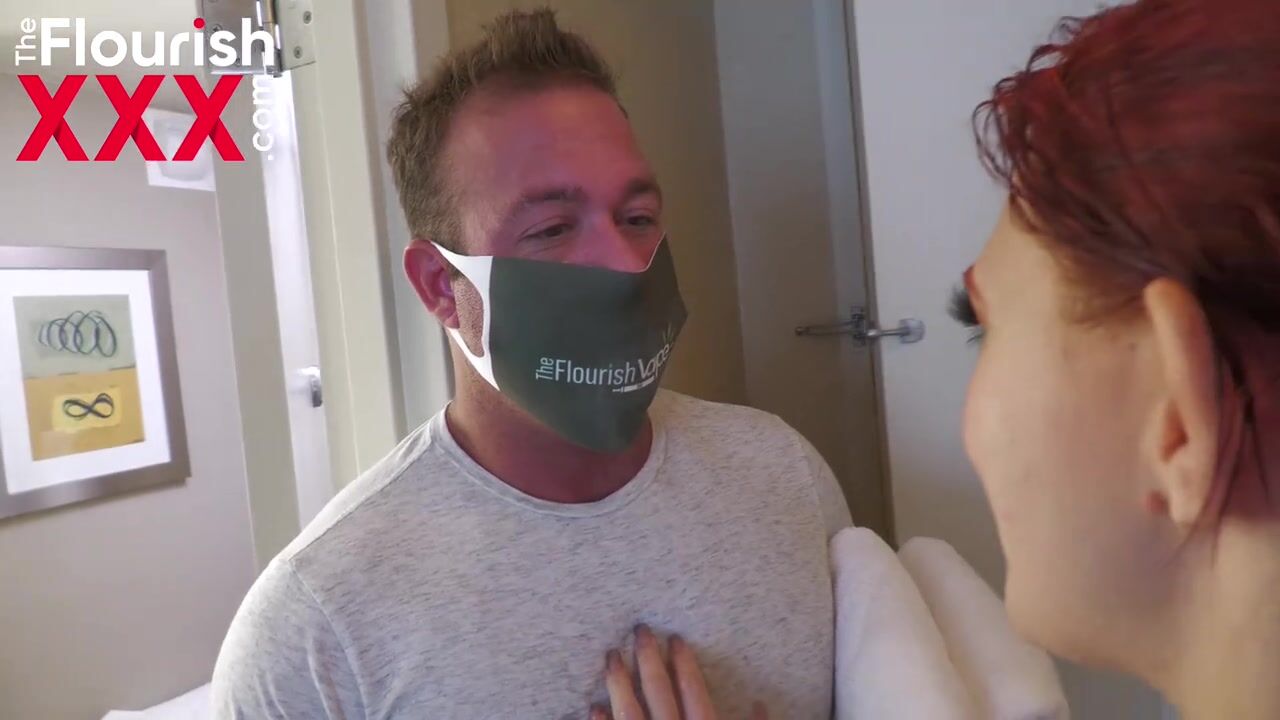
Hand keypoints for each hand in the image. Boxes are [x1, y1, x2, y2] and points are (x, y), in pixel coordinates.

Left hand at [590, 625, 767, 719]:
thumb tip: (760, 704)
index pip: (693, 691)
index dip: (684, 663)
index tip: (675, 638)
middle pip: (658, 692)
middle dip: (648, 658)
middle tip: (640, 631)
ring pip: (629, 711)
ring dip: (618, 683)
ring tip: (611, 657)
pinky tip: (595, 706)